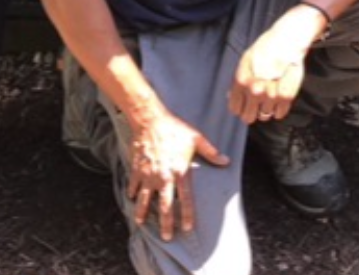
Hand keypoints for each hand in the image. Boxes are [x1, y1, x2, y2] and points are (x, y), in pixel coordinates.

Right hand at [127, 113, 227, 238]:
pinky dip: (132, 193)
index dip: (186, 215)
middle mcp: (163, 177)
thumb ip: (211, 152)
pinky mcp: (137, 169)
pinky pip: (133, 185)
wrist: (151, 120)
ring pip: (144, 199)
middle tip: (167, 237)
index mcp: (180, 171)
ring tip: (141, 223)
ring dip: (142, 212)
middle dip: (165, 223)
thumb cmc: (176, 128)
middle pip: (164, 206)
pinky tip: (132, 199)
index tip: (187, 228)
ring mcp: (148, 174)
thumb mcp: (196, 138)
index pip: (184, 199)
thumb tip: (226, 161)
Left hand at [228, 15, 310, 125]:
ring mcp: (270, 95)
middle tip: (258, 101)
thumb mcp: (246, 60)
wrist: (288, 39)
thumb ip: (238, 81)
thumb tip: (230, 97)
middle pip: (248, 118)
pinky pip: (279, 114)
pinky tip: (279, 97)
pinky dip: (279, 109)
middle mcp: (254, 90)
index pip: (235, 108)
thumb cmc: (265, 48)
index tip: (244, 104)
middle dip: (252, 111)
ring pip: (265, 115)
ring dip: (267, 107)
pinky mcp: (286, 97)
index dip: (239, 108)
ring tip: (271, 94)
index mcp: (241, 81)